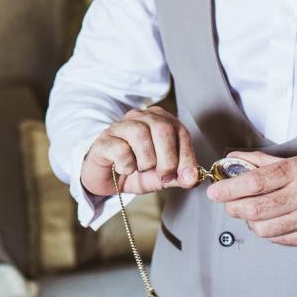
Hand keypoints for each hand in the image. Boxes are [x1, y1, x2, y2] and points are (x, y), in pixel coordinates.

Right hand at [79, 106, 200, 197]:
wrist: (106, 178)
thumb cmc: (135, 171)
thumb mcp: (161, 176)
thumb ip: (178, 175)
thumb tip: (192, 179)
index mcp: (160, 120)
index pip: (180, 131)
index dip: (187, 156)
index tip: (188, 178)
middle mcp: (140, 117)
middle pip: (162, 129)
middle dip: (168, 159)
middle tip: (163, 177)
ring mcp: (120, 126)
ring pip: (141, 135)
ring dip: (146, 161)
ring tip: (140, 169)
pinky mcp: (104, 139)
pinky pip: (121, 150)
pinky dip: (127, 165)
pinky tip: (124, 169)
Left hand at [206, 151, 296, 246]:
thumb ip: (263, 163)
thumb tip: (232, 161)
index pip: (254, 182)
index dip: (228, 188)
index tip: (214, 191)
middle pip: (254, 209)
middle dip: (232, 208)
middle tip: (226, 203)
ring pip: (263, 229)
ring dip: (249, 221)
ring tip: (250, 211)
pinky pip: (279, 240)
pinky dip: (268, 231)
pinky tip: (269, 221)